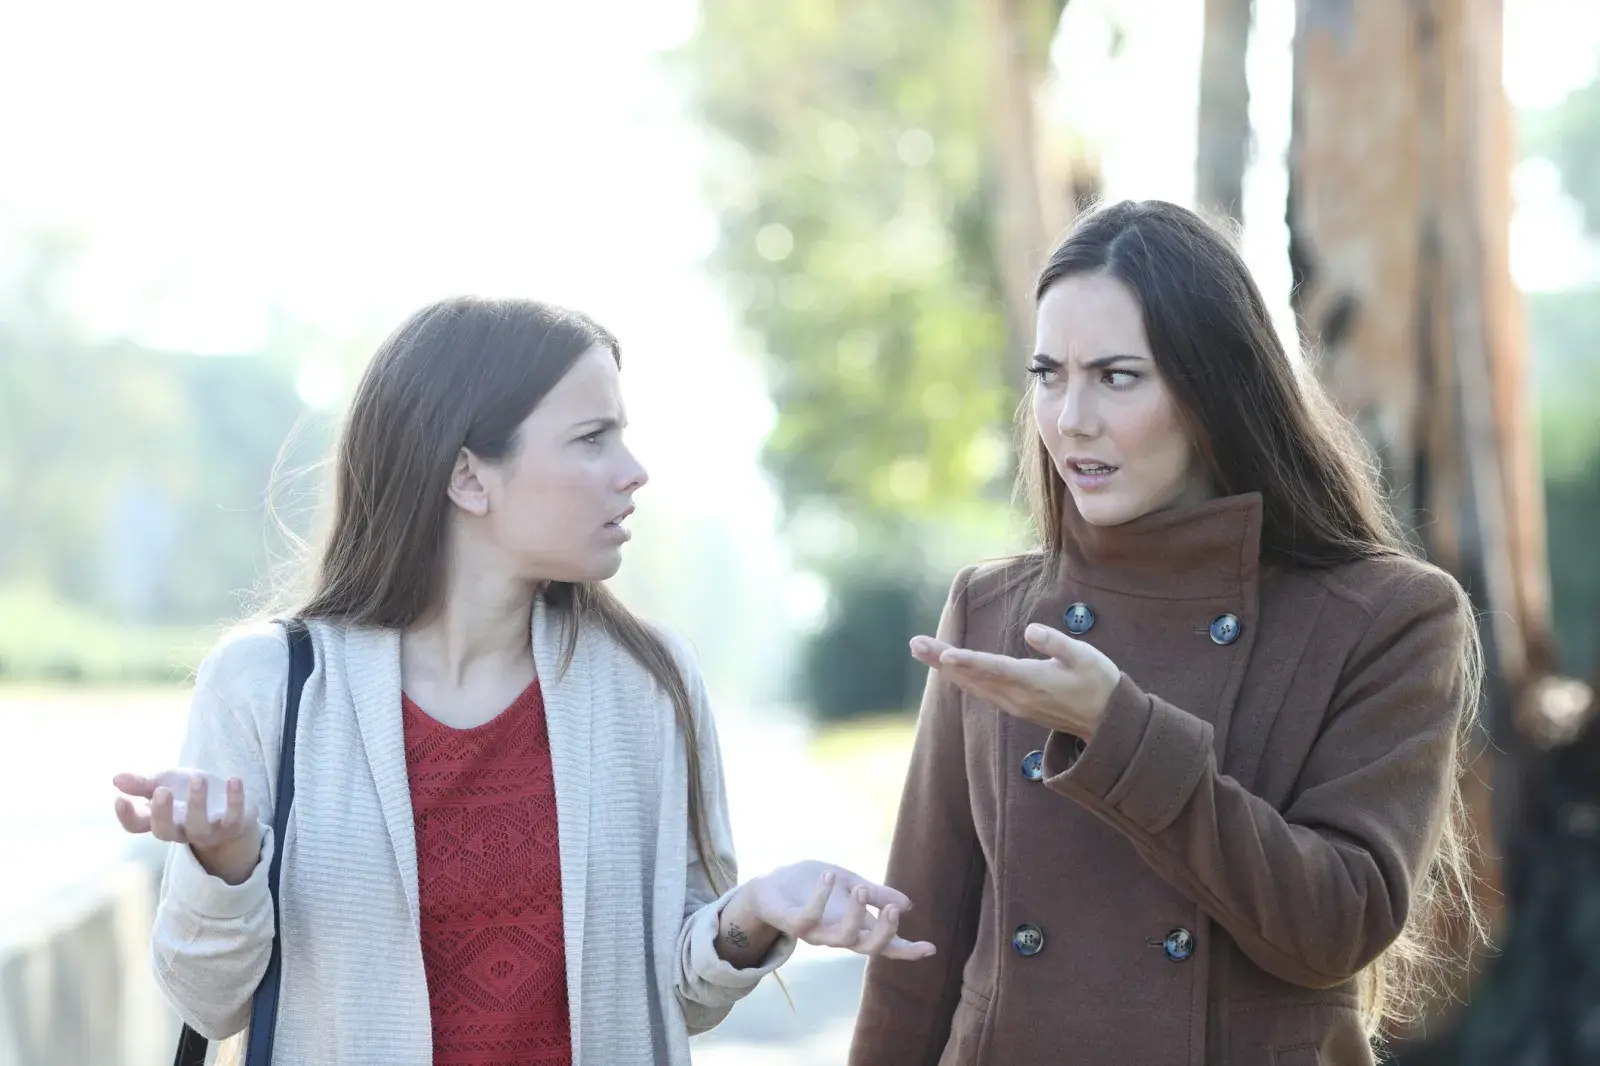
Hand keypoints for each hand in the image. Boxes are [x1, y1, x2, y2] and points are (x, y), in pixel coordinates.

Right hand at [113, 769, 260, 884]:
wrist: (229, 805)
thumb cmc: (188, 793)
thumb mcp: (166, 783)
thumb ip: (143, 783)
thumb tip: (115, 779)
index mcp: (160, 819)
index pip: (137, 825)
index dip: (126, 816)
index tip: (119, 799)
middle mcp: (181, 830)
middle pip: (165, 831)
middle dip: (162, 813)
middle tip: (161, 791)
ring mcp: (207, 831)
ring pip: (199, 827)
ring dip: (198, 803)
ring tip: (198, 777)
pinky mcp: (233, 826)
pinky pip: (234, 817)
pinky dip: (235, 800)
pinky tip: (234, 780)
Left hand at [728, 860, 934, 961]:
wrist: (772, 883)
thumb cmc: (813, 885)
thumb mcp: (850, 882)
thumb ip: (875, 894)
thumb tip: (908, 905)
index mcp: (855, 927)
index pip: (885, 944)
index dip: (907, 950)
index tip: (931, 948)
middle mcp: (837, 935)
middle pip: (867, 947)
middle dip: (883, 932)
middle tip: (892, 909)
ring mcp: (815, 933)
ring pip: (840, 938)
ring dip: (853, 915)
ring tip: (858, 888)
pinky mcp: (792, 924)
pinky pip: (808, 919)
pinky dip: (820, 898)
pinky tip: (828, 876)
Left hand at [912, 622, 1120, 739]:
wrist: (1108, 723)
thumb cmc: (1099, 683)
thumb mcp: (1085, 657)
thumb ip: (1057, 644)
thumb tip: (1031, 631)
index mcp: (1032, 681)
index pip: (993, 669)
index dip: (967, 661)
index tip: (943, 655)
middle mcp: (1017, 696)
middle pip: (971, 676)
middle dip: (941, 660)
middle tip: (914, 643)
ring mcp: (1014, 704)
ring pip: (971, 685)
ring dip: (945, 668)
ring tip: (921, 650)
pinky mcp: (1016, 706)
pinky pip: (980, 691)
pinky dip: (960, 678)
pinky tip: (948, 669)